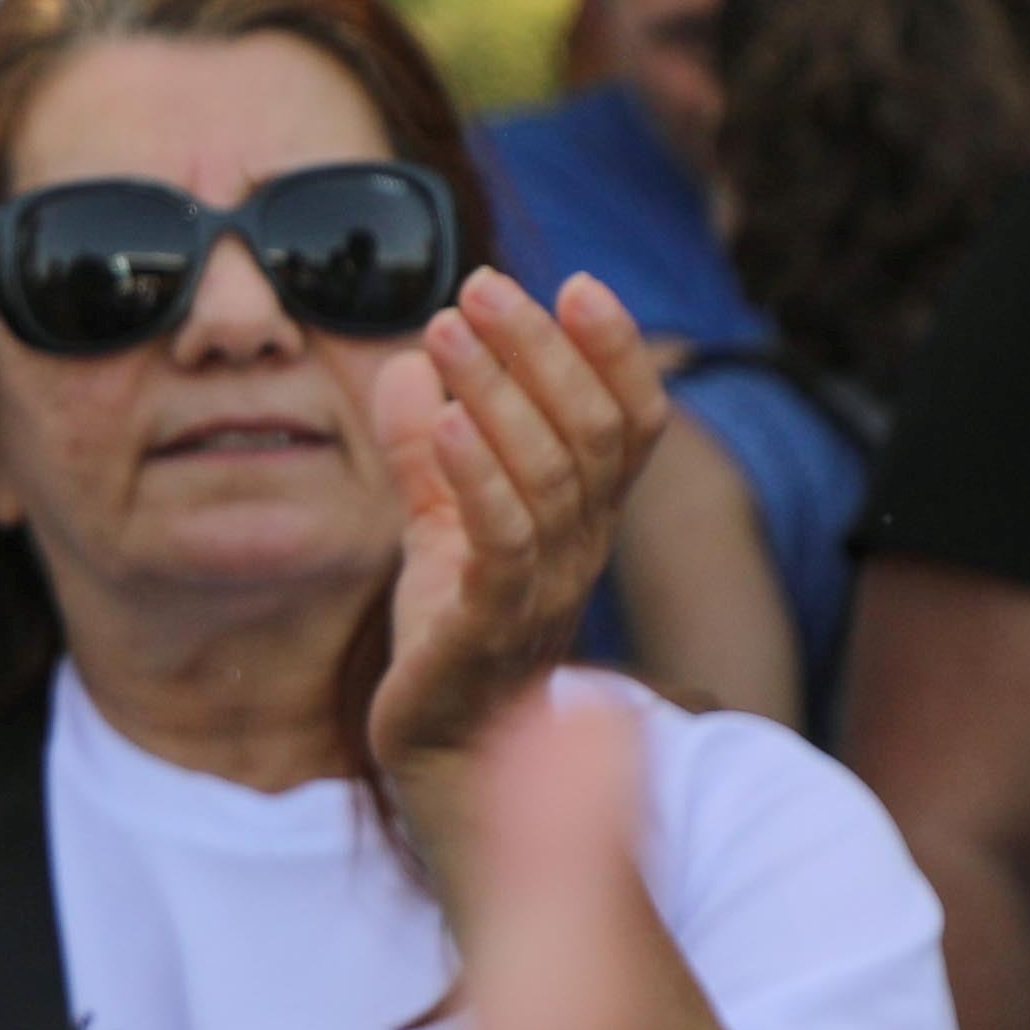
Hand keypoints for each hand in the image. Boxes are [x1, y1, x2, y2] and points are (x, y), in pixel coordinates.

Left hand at [369, 270, 668, 831]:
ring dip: (497, 390)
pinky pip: (501, 541)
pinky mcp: (490, 625)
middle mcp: (581, 547)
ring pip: (549, 473)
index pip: (627, 423)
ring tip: (445, 326)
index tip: (574, 280)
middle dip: (540, 348)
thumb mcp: (436, 526)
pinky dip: (474, 474)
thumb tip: (401, 365)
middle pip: (589, 431)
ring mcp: (544, 588)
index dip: (612, 352)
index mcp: (582, 517)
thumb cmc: (451, 635)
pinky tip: (441, 422)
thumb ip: (425, 451)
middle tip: (483, 284)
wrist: (439, 749)